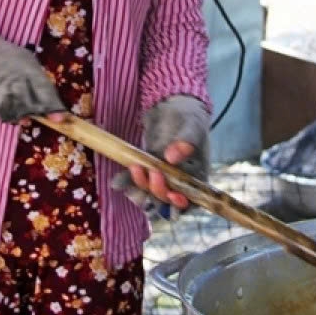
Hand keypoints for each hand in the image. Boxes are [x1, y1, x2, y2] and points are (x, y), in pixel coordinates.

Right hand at [0, 23, 64, 122]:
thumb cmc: (0, 54)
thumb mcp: (24, 58)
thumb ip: (36, 79)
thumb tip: (49, 105)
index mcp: (28, 68)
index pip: (46, 91)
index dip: (53, 108)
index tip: (60, 119)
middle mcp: (13, 80)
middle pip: (28, 108)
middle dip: (31, 114)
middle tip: (28, 113)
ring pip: (9, 116)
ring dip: (11, 116)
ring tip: (8, 106)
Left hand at [112, 94, 208, 212]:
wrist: (172, 110)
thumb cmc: (189, 119)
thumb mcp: (192, 126)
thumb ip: (186, 141)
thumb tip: (172, 157)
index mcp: (197, 178)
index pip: (193, 202)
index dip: (182, 204)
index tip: (172, 194)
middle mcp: (179, 184)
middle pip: (167, 201)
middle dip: (158, 190)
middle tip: (153, 171)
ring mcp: (161, 179)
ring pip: (149, 196)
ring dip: (141, 188)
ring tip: (135, 169)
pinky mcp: (145, 172)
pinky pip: (135, 183)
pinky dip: (127, 183)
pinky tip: (118, 180)